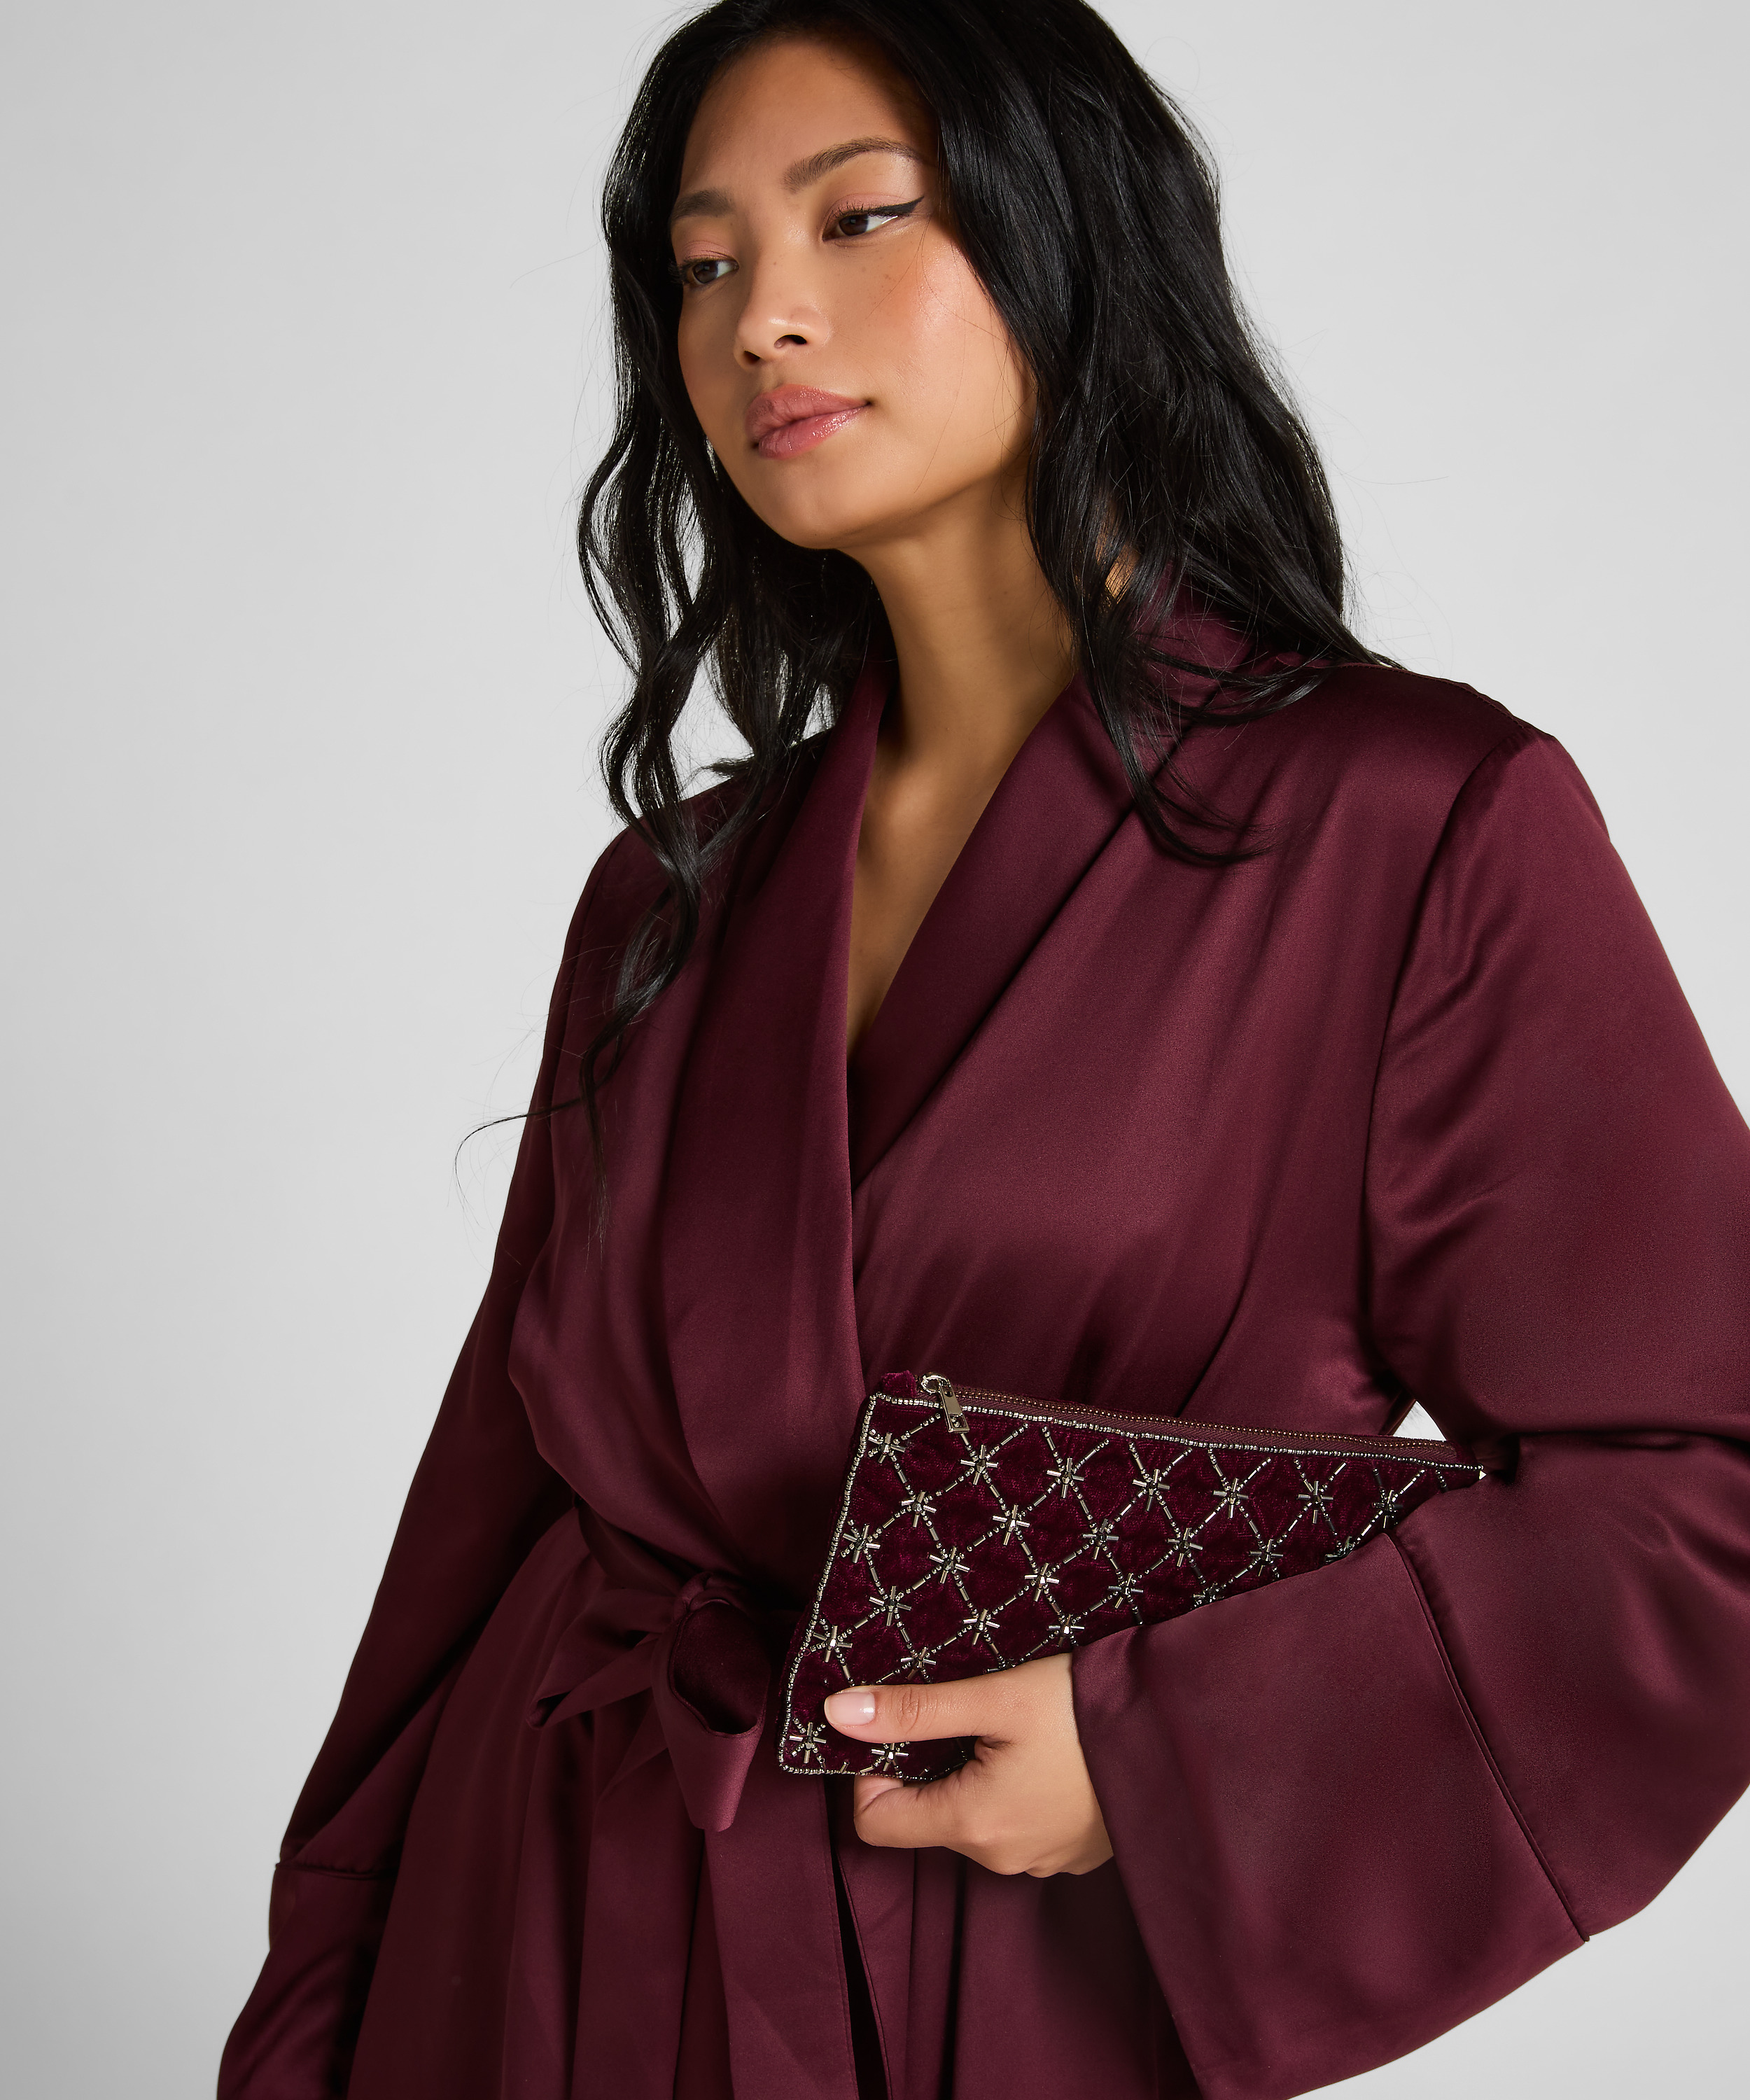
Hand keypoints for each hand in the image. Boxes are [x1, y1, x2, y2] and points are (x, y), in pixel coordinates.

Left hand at [822, 1653, 1113, 1877]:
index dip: (869, 1770)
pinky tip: (1044, 1747)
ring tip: (1010, 1723)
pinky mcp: (1076, 1849)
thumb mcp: (995, 1696)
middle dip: (929, 1764)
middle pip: (927, 1816)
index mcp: (974, 1824)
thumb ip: (914, 1710)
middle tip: (962, 1709)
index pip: (875, 1822)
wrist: (1182, 1727)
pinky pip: (1018, 1822)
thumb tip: (836, 1712)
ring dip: (975, 1774)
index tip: (897, 1724)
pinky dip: (1015, 1787)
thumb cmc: (1086, 1708)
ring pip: (975, 1818)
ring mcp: (1044, 1858)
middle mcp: (1004, 1856)